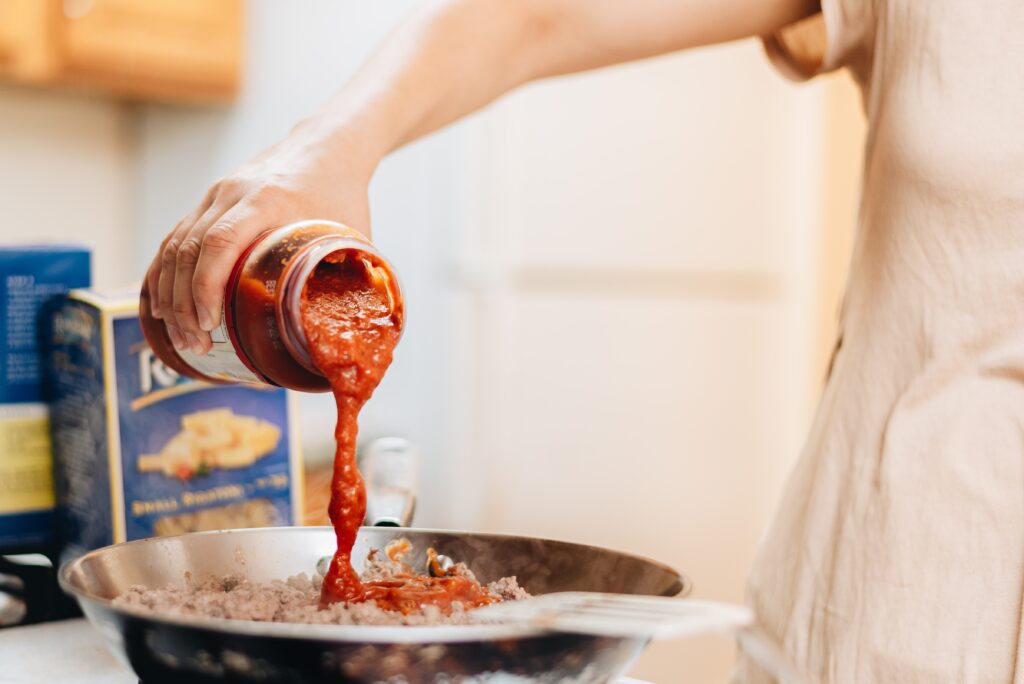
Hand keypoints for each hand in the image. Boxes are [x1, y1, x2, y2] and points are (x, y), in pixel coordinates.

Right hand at [145, 127, 374, 353]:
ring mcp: (216, 195)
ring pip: (175, 245)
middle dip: (185, 302)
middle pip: (189, 248)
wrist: (327, 146)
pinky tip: (163, 305)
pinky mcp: (210, 201)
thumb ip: (344, 280)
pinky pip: (176, 238)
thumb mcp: (350, 235)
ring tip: (182, 336)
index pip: (221, 242)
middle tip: (195, 344)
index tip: (209, 323)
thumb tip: (340, 331)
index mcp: (266, 199)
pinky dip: (165, 273)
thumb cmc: (342, 193)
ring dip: (171, 294)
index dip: (207, 285)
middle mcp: (232, 193)